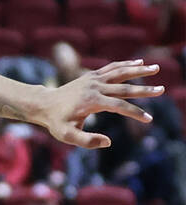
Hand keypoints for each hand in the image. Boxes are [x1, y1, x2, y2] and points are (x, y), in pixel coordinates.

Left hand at [38, 60, 163, 147]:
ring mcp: (93, 79)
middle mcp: (94, 87)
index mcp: (91, 101)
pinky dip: (125, 64)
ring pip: (119, 72)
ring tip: (156, 67)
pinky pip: (111, 68)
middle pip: (123, 87)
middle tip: (161, 90)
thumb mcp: (67, 135)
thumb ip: (86, 141)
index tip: (148, 119)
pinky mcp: (91, 76)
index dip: (134, 113)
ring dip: (138, 69)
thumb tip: (108, 142)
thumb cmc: (56, 122)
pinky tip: (139, 62)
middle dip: (144, 89)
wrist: (44, 104)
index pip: (119, 106)